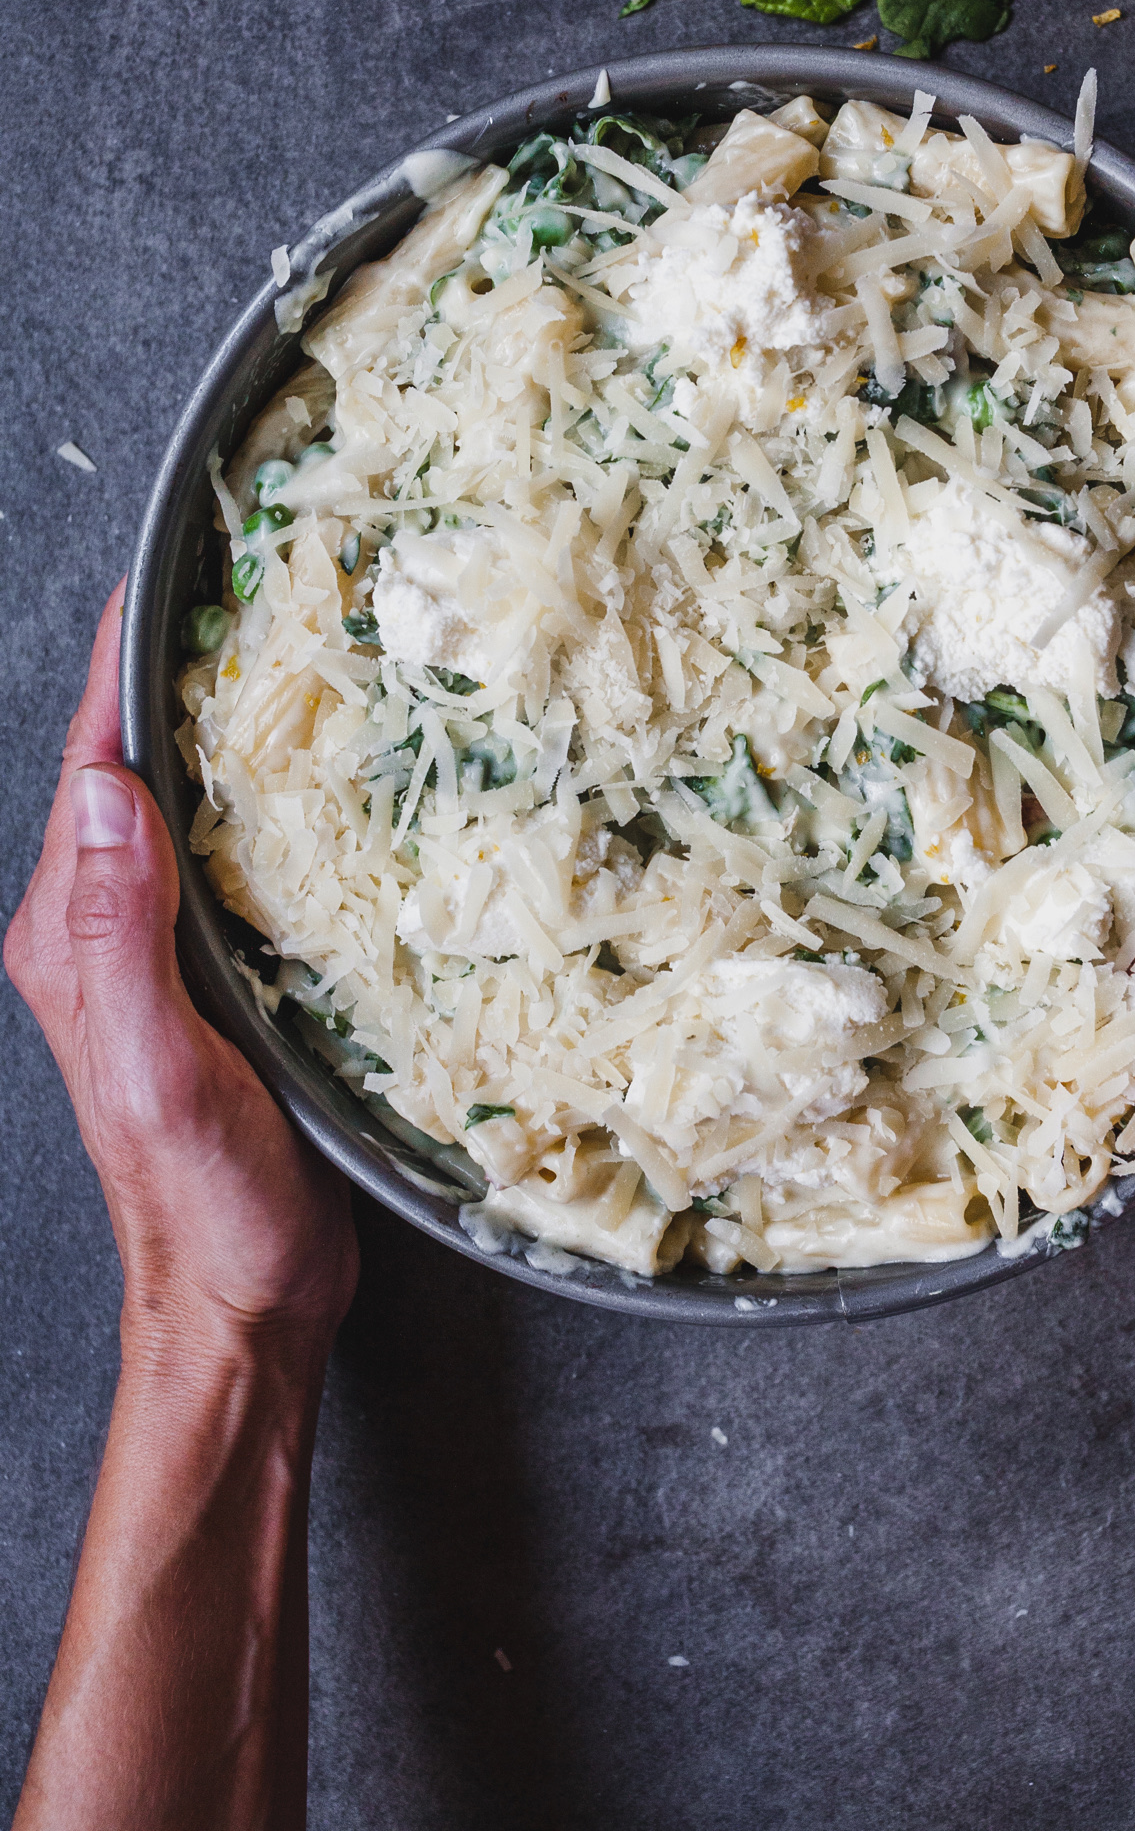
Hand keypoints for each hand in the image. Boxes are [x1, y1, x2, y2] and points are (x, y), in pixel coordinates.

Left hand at [4, 583, 357, 1355]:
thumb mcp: (159, 1071)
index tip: (166, 573)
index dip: (121, 665)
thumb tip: (104, 794)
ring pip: (183, 807)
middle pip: (129, 770)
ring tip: (289, 649)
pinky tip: (323, 777)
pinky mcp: (214, 978)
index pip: (90, 769)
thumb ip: (121, 936)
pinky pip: (229, 858)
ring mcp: (156, 953)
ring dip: (223, 728)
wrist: (242, 1300)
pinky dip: (266, 799)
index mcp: (71, 935)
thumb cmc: (206, 1204)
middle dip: (175, 670)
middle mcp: (100, 930)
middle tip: (249, 583)